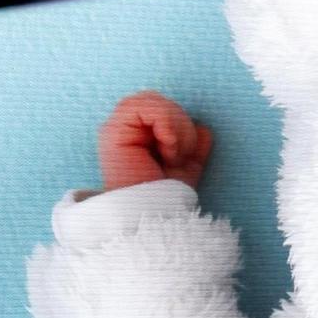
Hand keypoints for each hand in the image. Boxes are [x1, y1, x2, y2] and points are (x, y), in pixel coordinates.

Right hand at [99, 90, 214, 191]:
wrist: (153, 217)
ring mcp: (116, 129)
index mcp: (139, 136)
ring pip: (154, 101)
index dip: (183, 127)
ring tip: (172, 155)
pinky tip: (167, 150)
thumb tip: (205, 129)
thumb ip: (195, 148)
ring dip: (175, 128)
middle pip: (161, 102)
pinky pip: (145, 107)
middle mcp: (125, 130)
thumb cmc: (166, 198)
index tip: (183, 157)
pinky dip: (166, 126)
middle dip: (181, 126)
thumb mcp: (187, 170)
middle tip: (178, 157)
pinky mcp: (112, 131)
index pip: (163, 108)